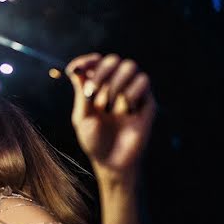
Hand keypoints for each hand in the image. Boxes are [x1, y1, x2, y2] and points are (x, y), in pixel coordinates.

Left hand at [66, 53, 155, 178]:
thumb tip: (76, 68)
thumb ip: (80, 93)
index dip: (86, 61)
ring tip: (108, 107)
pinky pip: (143, 81)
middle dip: (100, 74)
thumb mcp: (82, 117)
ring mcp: (132, 92)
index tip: (77, 69)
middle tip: (91, 94)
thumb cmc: (94, 142)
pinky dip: (131, 92)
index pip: (94, 62)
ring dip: (115, 83)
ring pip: (130, 66)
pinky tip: (125, 110)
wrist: (112, 163)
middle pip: (112, 60)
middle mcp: (115, 86)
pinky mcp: (147, 102)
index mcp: (97, 88)